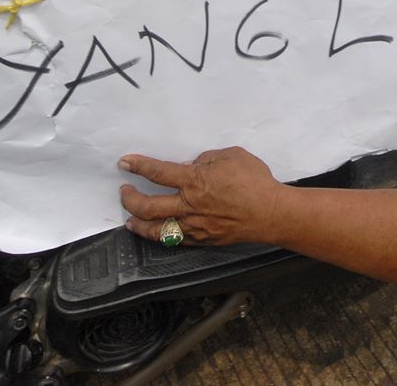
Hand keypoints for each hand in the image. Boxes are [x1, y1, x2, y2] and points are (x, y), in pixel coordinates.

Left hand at [119, 147, 283, 245]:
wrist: (271, 213)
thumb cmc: (255, 183)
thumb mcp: (231, 155)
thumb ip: (207, 158)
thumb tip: (193, 165)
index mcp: (195, 181)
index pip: (157, 172)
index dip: (138, 166)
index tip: (125, 163)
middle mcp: (189, 206)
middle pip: (147, 206)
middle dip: (129, 199)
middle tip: (124, 191)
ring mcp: (194, 226)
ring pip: (155, 230)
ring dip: (138, 224)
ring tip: (130, 218)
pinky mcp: (202, 239)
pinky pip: (175, 240)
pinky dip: (161, 236)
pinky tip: (157, 232)